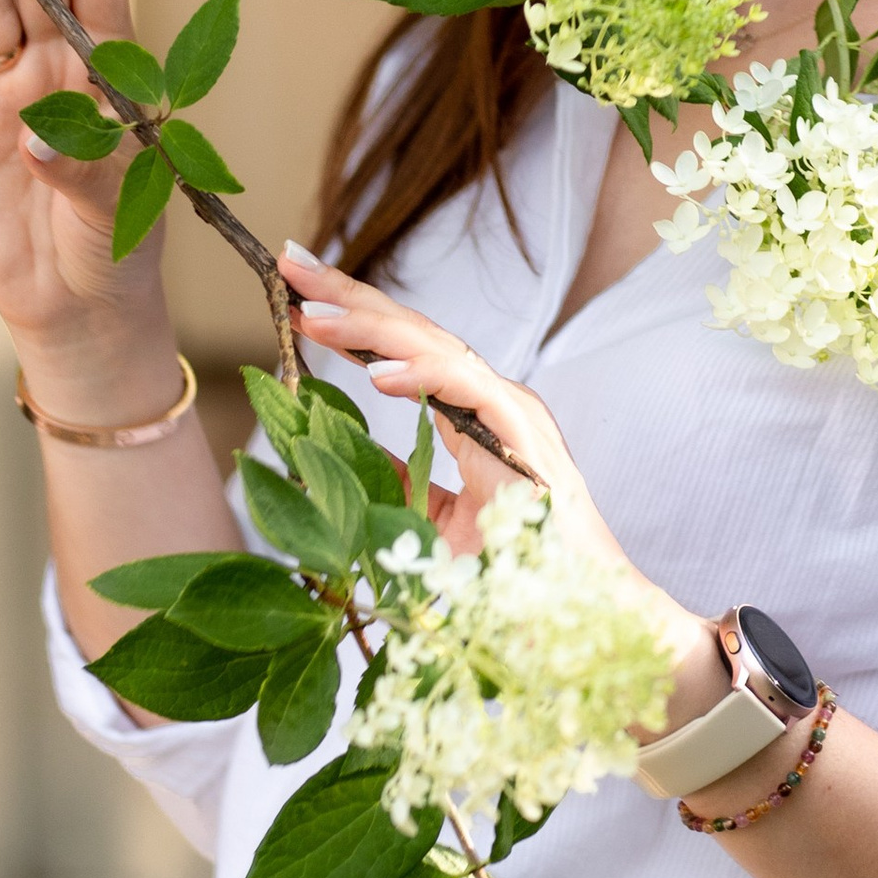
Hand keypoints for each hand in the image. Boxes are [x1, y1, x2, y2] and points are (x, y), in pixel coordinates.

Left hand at [276, 246, 722, 724]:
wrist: (588, 614)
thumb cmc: (520, 574)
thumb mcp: (432, 526)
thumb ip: (398, 486)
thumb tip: (339, 462)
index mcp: (474, 414)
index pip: (404, 349)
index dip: (353, 315)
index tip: (298, 288)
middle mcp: (494, 400)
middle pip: (414, 331)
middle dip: (350, 296)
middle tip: (289, 263)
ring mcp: (514, 414)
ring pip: (437, 348)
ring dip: (371, 329)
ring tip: (314, 315)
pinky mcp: (527, 438)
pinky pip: (470, 393)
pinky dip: (424, 376)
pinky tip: (378, 374)